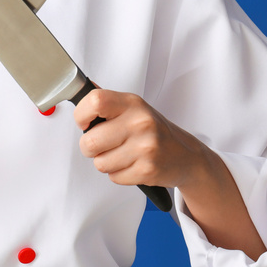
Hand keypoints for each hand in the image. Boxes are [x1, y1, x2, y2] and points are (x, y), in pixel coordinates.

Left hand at [73, 88, 209, 190]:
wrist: (186, 156)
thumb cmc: (154, 131)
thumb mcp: (134, 108)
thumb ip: (107, 102)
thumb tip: (81, 90)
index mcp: (132, 104)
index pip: (95, 102)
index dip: (81, 115)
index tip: (84, 123)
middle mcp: (140, 123)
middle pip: (90, 141)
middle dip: (90, 147)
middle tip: (104, 144)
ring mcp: (145, 148)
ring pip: (99, 163)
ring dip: (106, 162)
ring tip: (122, 154)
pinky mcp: (147, 170)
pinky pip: (114, 177)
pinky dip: (119, 174)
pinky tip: (132, 164)